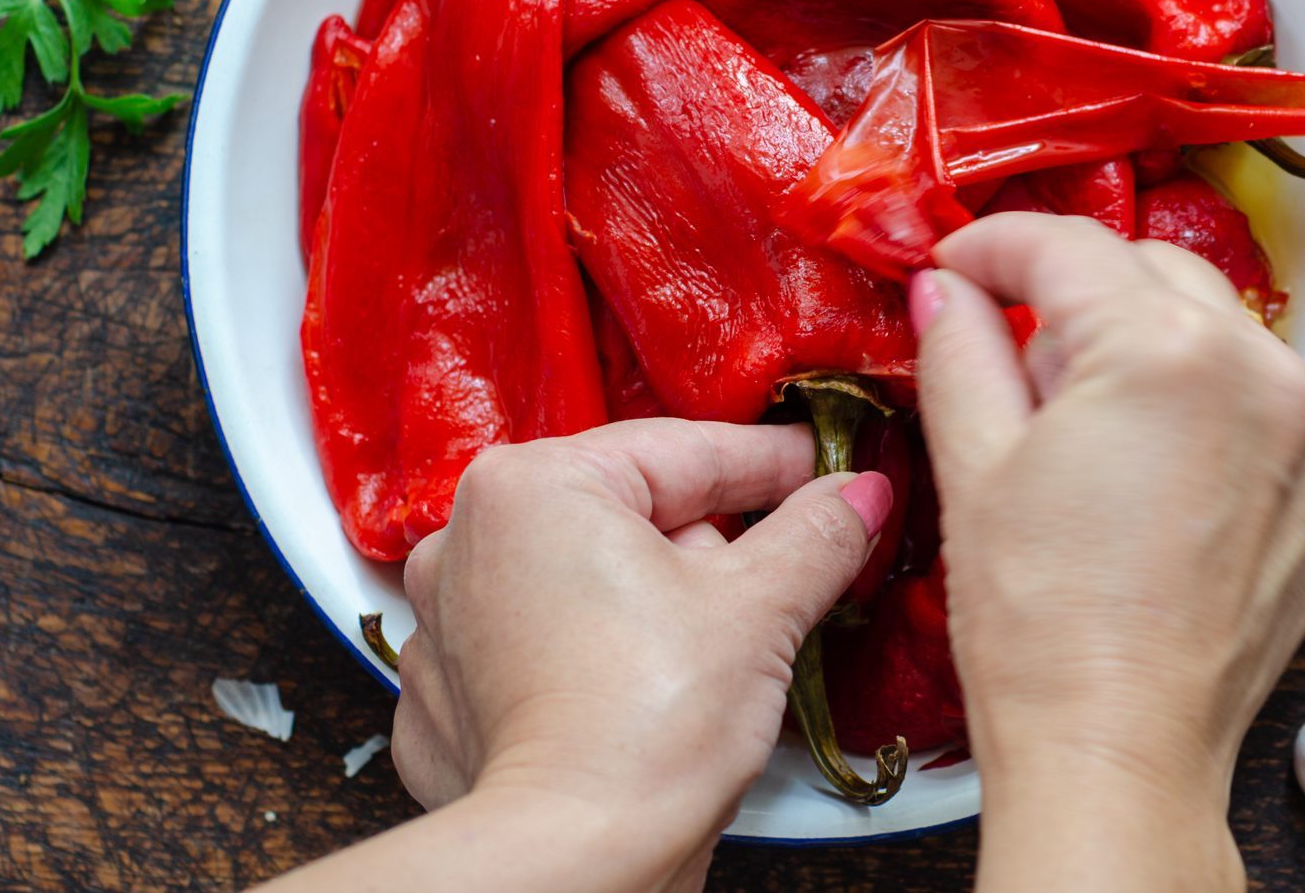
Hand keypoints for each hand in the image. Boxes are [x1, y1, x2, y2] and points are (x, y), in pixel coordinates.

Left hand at [263, 419, 889, 892]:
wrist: (570, 864)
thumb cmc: (648, 729)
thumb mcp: (760, 607)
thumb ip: (816, 532)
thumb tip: (859, 495)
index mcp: (536, 484)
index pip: (686, 452)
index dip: (774, 464)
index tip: (829, 473)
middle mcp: (468, 536)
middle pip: (631, 512)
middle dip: (707, 545)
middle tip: (772, 586)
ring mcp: (445, 620)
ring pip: (584, 578)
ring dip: (646, 601)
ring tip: (704, 655)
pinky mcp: (447, 696)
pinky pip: (540, 647)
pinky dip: (590, 659)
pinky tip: (636, 692)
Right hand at [912, 212, 1304, 891]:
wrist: (1120, 749)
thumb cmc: (1043, 623)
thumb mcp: (976, 466)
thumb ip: (960, 348)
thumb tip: (944, 287)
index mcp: (1162, 347)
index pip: (1067, 246)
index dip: (994, 245)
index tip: (956, 265)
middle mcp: (1258, 368)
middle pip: (1149, 274)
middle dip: (1074, 294)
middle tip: (1009, 354)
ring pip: (1214, 330)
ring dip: (1146, 344)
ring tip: (1083, 425)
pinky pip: (1261, 400)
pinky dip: (1205, 405)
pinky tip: (1149, 469)